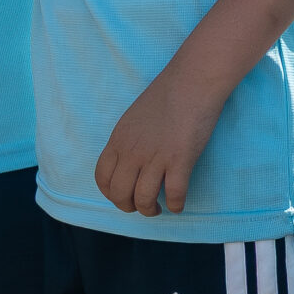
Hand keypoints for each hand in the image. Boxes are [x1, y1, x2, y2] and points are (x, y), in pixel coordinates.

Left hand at [94, 63, 228, 215]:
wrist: (190, 84)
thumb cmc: (166, 95)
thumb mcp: (134, 118)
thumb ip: (130, 140)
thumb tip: (133, 159)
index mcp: (118, 141)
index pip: (102, 178)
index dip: (110, 193)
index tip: (123, 196)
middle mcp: (132, 152)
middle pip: (119, 193)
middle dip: (128, 206)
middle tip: (141, 206)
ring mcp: (155, 157)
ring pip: (143, 198)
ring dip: (149, 210)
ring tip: (158, 209)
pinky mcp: (180, 160)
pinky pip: (174, 193)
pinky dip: (176, 205)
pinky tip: (178, 205)